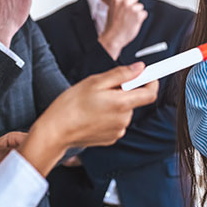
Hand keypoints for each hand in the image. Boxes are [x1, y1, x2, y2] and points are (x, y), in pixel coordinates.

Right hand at [19, 63, 157, 175]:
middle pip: (134, 100)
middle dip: (123, 91)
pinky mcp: (110, 138)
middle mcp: (123, 120)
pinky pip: (115, 122)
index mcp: (122, 104)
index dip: (151, 82)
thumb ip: (121, 74)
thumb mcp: (95, 82)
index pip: (150, 94)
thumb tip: (140, 68)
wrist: (55, 132)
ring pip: (123, 111)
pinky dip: (108, 116)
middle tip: (102, 88)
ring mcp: (117, 131)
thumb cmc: (70, 105)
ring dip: (114, 104)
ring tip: (93, 103)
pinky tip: (92, 114)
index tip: (147, 75)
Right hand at [98, 0, 146, 59]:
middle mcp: (125, 2)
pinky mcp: (139, 16)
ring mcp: (132, 9)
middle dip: (133, 4)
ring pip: (140, 6)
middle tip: (127, 13)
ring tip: (129, 19)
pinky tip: (134, 22)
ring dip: (137, 12)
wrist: (114, 37)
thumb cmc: (112, 24)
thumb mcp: (111, 8)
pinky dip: (141, 18)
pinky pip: (144, 13)